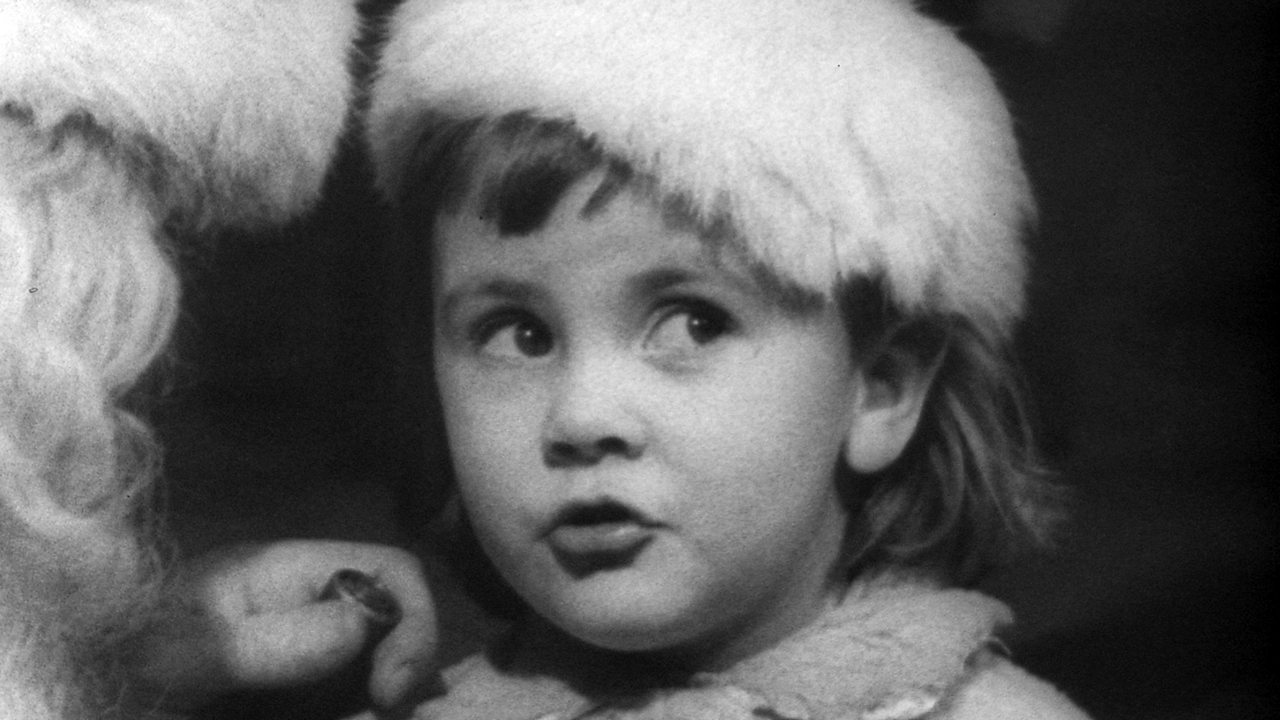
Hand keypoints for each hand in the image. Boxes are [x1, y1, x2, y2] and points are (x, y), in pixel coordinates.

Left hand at [126, 540, 437, 712]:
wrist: (80, 682)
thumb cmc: (122, 658)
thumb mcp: (187, 653)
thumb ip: (272, 639)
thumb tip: (369, 619)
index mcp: (288, 571)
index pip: (390, 570)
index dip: (412, 623)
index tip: (391, 693)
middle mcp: (306, 601)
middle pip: (397, 617)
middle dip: (407, 667)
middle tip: (384, 717)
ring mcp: (302, 646)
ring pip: (381, 661)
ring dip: (384, 694)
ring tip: (366, 719)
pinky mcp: (294, 688)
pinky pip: (348, 692)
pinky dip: (357, 705)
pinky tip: (349, 716)